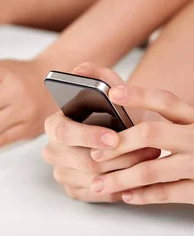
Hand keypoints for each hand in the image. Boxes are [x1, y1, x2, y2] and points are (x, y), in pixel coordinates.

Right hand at [42, 63, 160, 202]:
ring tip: (148, 158)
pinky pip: (98, 194)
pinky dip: (121, 186)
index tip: (114, 137)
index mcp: (54, 125)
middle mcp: (52, 150)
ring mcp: (61, 172)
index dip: (88, 136)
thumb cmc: (112, 114)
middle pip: (83, 162)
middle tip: (145, 150)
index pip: (63, 133)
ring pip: (95, 180)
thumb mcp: (109, 91)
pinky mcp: (73, 190)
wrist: (120, 134)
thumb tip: (81, 70)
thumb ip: (97, 76)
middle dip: (119, 157)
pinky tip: (136, 174)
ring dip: (126, 171)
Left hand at [88, 82, 193, 204]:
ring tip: (97, 183)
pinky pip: (167, 193)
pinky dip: (143, 195)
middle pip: (150, 134)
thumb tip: (104, 82)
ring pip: (150, 170)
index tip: (112, 93)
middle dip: (117, 145)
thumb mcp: (190, 119)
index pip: (165, 101)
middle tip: (94, 154)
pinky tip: (125, 195)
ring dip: (119, 178)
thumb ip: (161, 106)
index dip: (138, 96)